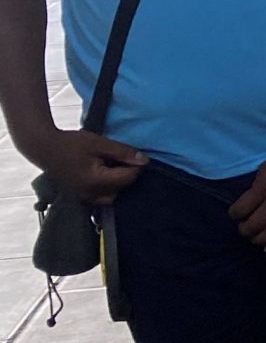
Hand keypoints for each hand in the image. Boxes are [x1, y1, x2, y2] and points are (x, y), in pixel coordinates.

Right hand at [30, 126, 144, 207]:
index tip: (134, 156)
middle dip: (125, 177)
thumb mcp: (100, 143)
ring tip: (111, 168)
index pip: (127, 179)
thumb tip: (144, 161)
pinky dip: (105, 189)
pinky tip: (103, 175)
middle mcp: (89, 194)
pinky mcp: (78, 197)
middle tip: (121, 161)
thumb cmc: (71, 143)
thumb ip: (123, 152)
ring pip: (110, 197)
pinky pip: (99, 198)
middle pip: (121, 191)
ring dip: (116, 184)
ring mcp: (82, 198)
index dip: (135, 167)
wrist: (44, 147)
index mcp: (95, 181)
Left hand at [229, 143, 265, 245]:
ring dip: (260, 238)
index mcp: (263, 188)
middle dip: (245, 230)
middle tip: (245, 229)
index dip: (234, 214)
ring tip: (258, 237)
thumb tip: (253, 200)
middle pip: (254, 225)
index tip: (235, 214)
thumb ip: (258, 186)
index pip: (240, 209)